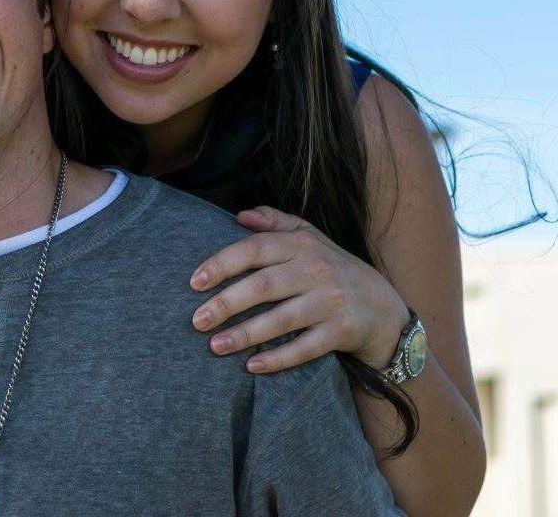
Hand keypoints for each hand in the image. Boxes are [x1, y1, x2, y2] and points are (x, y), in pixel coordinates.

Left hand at [189, 206, 410, 372]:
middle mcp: (315, 270)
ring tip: (214, 345)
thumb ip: (274, 222)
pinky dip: (277, 358)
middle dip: (226, 303)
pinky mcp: (340, 332)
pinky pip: (304, 348)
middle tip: (196, 320)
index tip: (195, 282)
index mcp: (301, 244)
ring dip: (244, 334)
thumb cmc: (333, 267)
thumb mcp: (309, 236)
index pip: (255, 249)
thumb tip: (240, 215)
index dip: (222, 264)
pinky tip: (250, 365)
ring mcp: (329, 302)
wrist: (384, 307)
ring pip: (280, 320)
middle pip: (263, 285)